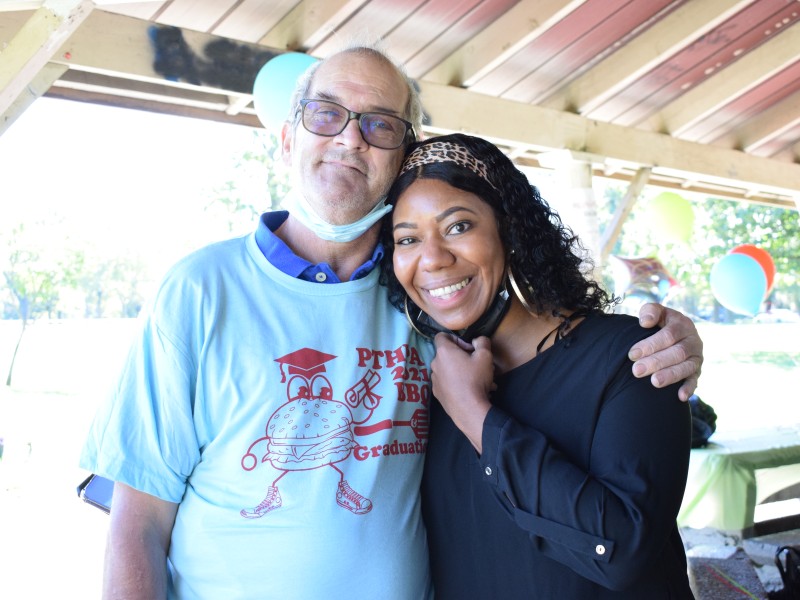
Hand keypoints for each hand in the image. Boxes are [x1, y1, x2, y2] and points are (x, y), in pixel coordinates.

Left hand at [431, 334, 494, 451]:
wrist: (468, 409)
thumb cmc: (475, 378)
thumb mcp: (485, 356)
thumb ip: (482, 342)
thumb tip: (478, 340)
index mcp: (444, 352)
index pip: (441, 336)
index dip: (455, 338)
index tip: (467, 347)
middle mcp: (435, 364)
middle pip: (447, 354)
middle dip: (461, 356)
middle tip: (476, 364)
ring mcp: (434, 380)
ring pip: (448, 369)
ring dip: (460, 371)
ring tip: (477, 380)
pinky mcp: (437, 393)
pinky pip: (447, 383)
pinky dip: (456, 383)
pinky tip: (470, 390)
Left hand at [629, 303, 702, 400]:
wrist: (673, 334)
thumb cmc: (659, 323)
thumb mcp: (655, 312)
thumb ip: (650, 311)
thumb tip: (645, 322)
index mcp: (682, 324)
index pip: (669, 335)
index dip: (651, 345)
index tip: (632, 354)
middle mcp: (693, 340)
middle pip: (677, 352)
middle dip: (656, 362)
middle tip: (637, 370)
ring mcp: (696, 357)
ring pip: (686, 367)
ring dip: (670, 375)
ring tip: (654, 382)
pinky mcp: (696, 371)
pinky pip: (695, 381)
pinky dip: (689, 388)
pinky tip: (680, 397)